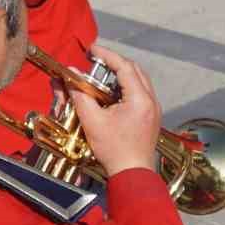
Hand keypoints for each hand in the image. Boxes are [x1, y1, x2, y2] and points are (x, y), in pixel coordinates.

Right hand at [71, 46, 161, 176]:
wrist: (132, 174)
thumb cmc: (114, 150)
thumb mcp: (92, 121)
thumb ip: (80, 95)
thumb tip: (70, 77)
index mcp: (139, 99)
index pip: (124, 67)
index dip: (107, 55)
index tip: (92, 50)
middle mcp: (151, 101)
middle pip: (135, 70)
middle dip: (115, 62)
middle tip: (97, 60)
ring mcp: (154, 110)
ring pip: (140, 81)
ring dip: (122, 74)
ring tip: (103, 74)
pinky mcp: (152, 118)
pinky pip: (141, 93)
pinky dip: (127, 87)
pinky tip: (113, 93)